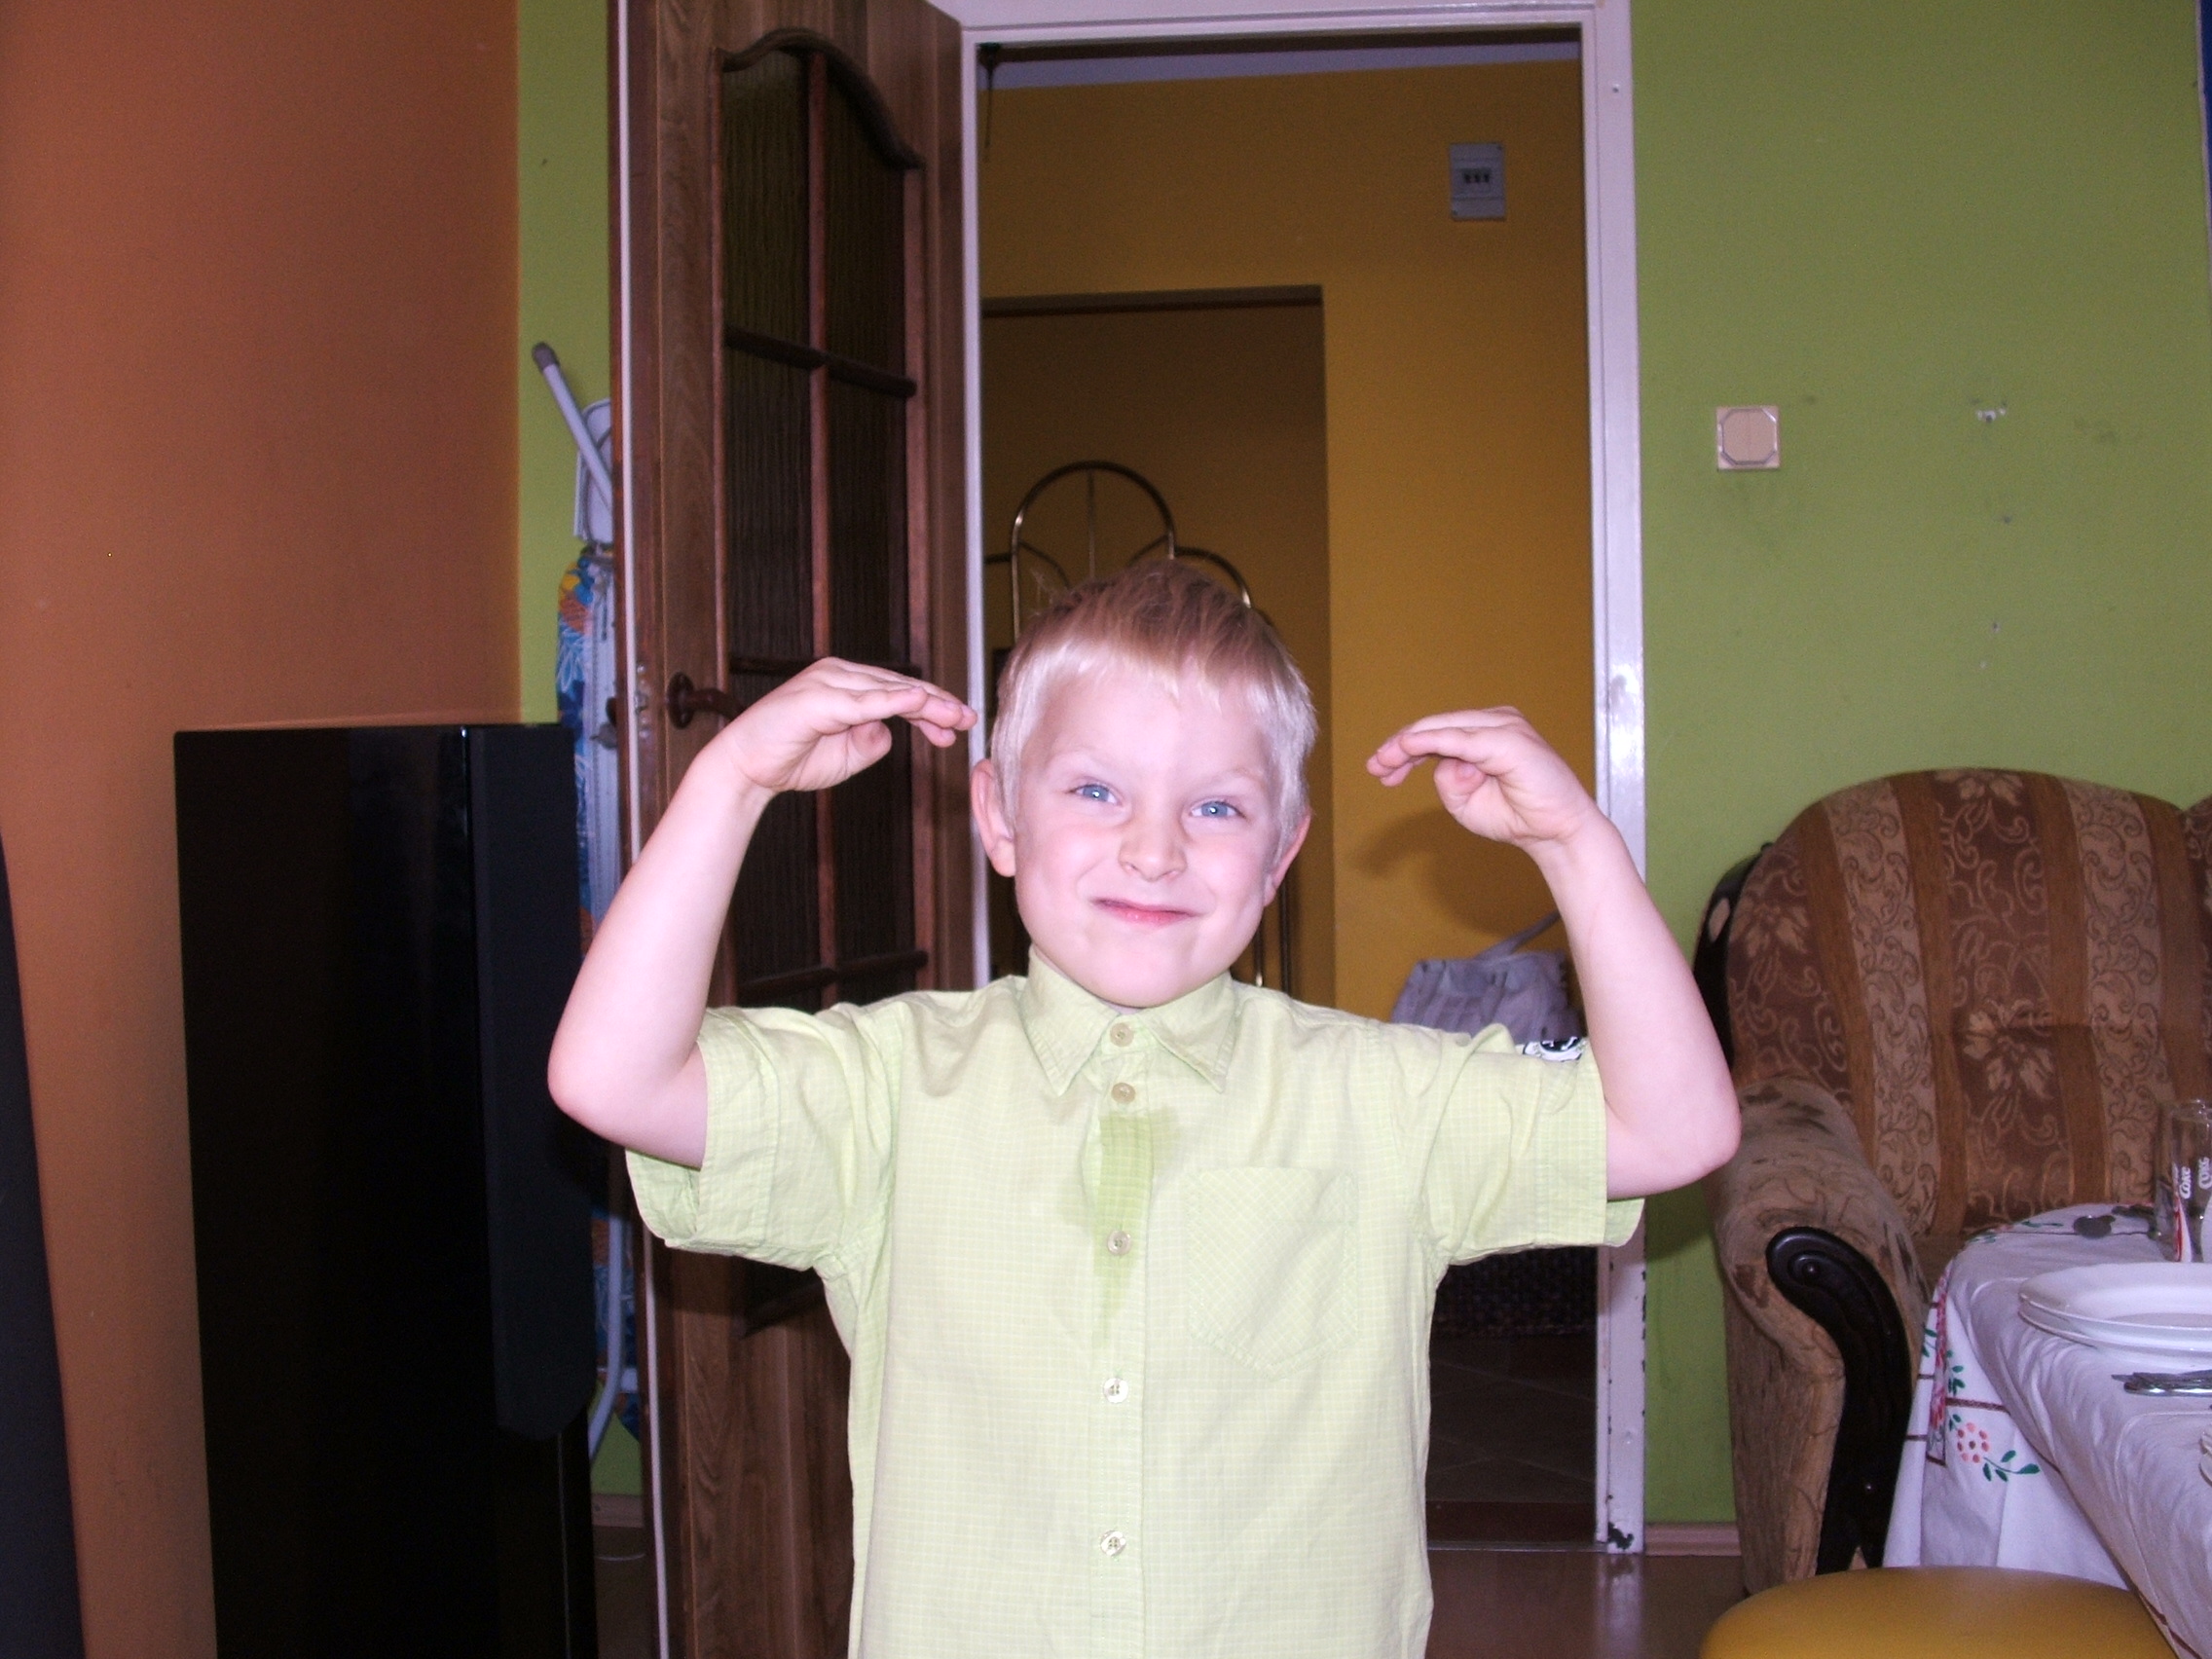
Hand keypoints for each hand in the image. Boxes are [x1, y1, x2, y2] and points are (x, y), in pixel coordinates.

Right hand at [707, 658, 976, 797]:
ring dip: (925, 704)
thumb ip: (871, 742)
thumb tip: (891, 732)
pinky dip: (893, 701)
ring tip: (954, 717)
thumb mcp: (846, 756)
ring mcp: (827, 683)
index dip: (932, 708)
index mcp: (847, 684)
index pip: (899, 692)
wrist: (746, 769)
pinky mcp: (817, 699)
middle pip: (900, 686)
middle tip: (969, 718)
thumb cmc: (791, 760)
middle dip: (938, 704)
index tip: (958, 726)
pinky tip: (919, 704)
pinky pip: (863, 700)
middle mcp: (839, 675)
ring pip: (888, 690)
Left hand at [1365, 708, 1599, 850]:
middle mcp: (1494, 722)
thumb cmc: (1516, 815)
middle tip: (1376, 767)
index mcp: (1484, 731)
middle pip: (1433, 726)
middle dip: (1398, 747)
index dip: (1403, 749)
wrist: (1556, 832)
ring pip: (1442, 728)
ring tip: (1386, 765)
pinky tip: (1407, 748)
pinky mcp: (1507, 739)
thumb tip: (1441, 762)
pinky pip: (1460, 738)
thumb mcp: (1465, 801)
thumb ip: (1448, 781)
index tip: (1379, 769)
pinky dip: (1430, 741)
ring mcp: (1502, 726)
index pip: (1435, 732)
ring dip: (1409, 747)